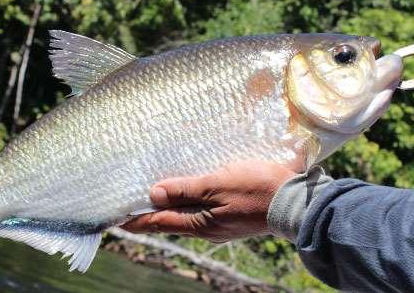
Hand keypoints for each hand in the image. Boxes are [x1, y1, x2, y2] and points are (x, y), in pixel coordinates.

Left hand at [121, 160, 296, 242]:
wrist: (296, 201)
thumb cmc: (257, 188)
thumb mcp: (217, 184)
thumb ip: (185, 189)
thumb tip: (154, 194)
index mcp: (200, 223)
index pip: (160, 222)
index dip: (138, 220)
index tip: (117, 220)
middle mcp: (208, 229)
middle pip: (172, 221)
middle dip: (151, 214)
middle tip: (131, 205)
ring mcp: (222, 225)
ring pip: (189, 216)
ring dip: (171, 207)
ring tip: (156, 197)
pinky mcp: (234, 217)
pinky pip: (205, 211)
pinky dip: (191, 203)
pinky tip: (190, 193)